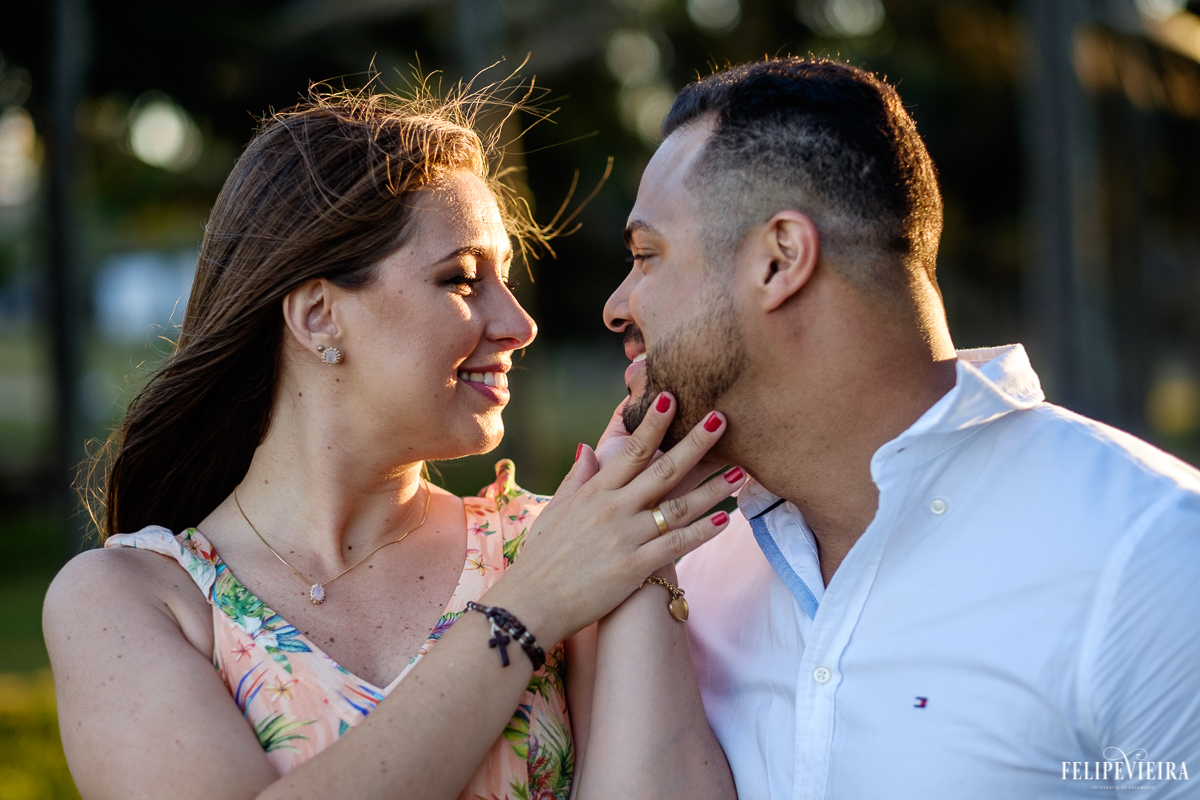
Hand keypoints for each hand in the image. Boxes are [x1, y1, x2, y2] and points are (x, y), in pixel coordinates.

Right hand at [485, 392, 745, 646]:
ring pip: (678, 507)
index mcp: (594, 492)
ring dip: (712, 488)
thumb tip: (587, 448)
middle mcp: (613, 509)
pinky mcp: (634, 567)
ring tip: (740, 472)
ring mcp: (626, 537)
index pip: (631, 450)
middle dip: (696, 443)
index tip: (672, 397)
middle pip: (663, 469)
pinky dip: (703, 532)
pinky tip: (727, 519)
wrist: (531, 603)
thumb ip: (576, 479)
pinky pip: (677, 545)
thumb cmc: (542, 559)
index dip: (654, 423)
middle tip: (722, 419)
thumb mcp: (555, 511)